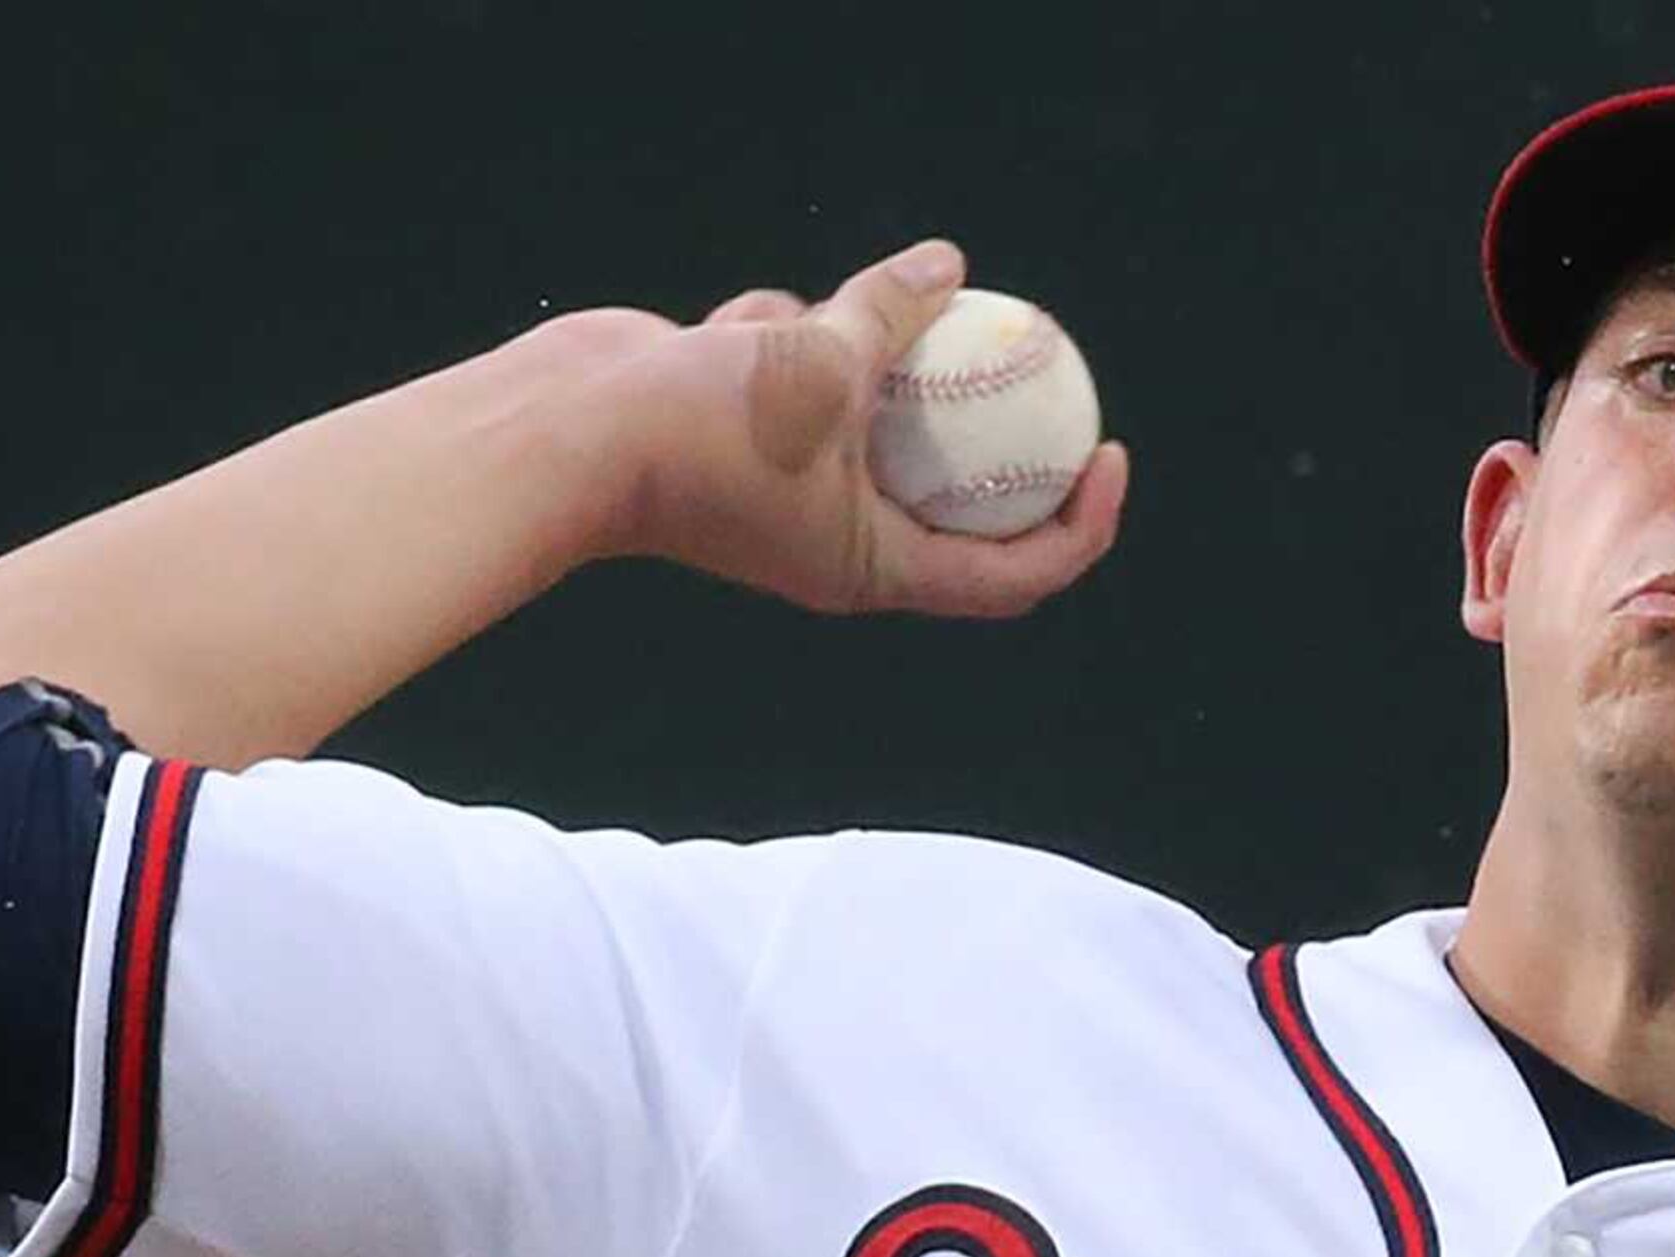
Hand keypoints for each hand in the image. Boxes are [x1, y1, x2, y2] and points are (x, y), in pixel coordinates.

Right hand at [591, 239, 1132, 617]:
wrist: (565, 430)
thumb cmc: (698, 426)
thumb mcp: (818, 360)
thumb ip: (891, 315)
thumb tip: (948, 265)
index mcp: (876, 567)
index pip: (1014, 573)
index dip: (1079, 524)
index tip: (1108, 452)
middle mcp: (841, 544)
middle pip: (959, 501)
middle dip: (997, 432)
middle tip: (1041, 362)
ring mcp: (794, 492)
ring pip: (874, 423)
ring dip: (874, 362)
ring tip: (840, 324)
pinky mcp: (749, 439)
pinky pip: (804, 381)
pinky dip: (789, 338)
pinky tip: (744, 322)